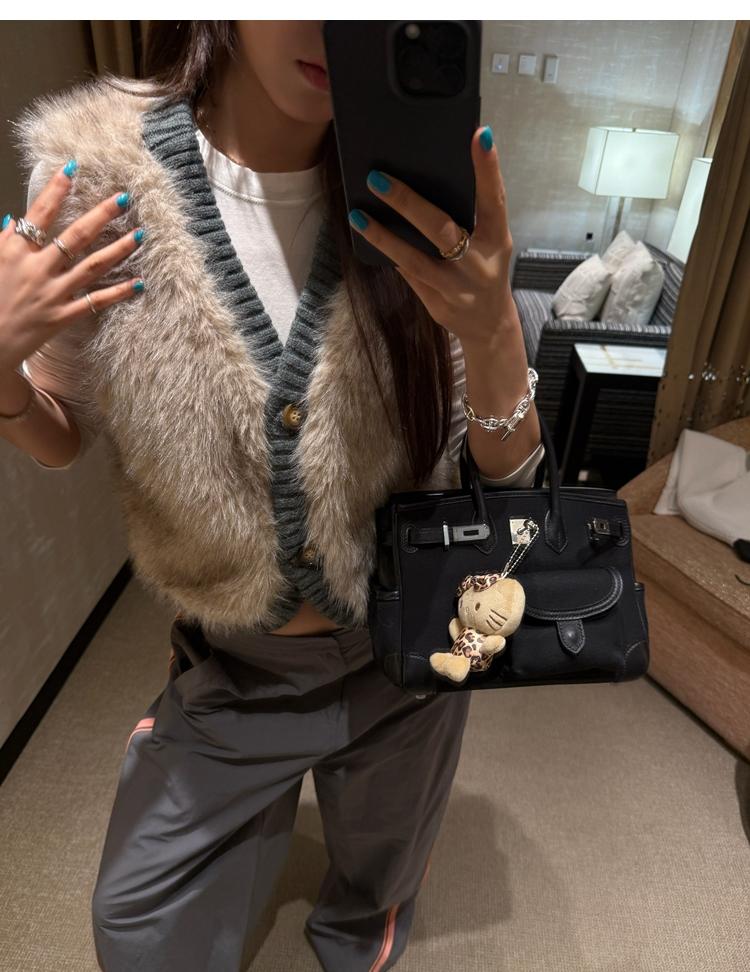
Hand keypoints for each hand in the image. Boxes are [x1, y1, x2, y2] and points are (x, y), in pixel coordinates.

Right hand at [0, 161, 145, 376]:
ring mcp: (52, 294)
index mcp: (15, 252)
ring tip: (140, 235)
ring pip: (92, 266)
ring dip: (118, 249)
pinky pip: (95, 302)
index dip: (56, 190)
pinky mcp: (62, 316)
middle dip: (101, 215)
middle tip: (124, 198)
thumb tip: (13, 220)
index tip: (72, 168)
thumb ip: (3, 241)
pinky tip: (139, 282)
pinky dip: (118, 293)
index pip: (39, 214)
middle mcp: (36, 270)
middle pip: (75, 236)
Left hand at [348, 124, 515, 349]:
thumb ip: (471, 217)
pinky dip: (390, 256)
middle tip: (377, 179)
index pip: (493, 199)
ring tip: (358, 215)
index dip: (487, 169)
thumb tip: (428, 179)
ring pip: (415, 261)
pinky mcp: (437, 305)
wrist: (490, 324)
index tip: (478, 135)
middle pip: (441, 230)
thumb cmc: (485, 268)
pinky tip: (369, 238)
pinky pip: (409, 276)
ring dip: (384, 237)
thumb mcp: (490, 242)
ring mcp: (456, 289)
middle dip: (408, 203)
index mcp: (496, 240)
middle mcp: (478, 264)